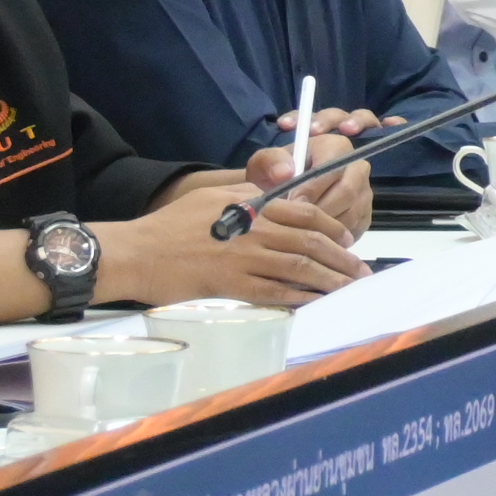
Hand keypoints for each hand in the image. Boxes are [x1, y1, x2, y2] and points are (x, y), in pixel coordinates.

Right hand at [108, 187, 368, 307]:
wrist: (136, 253)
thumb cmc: (170, 225)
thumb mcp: (212, 196)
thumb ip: (248, 193)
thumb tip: (276, 192)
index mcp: (252, 206)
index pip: (305, 212)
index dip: (332, 226)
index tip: (347, 240)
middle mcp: (254, 230)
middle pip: (310, 241)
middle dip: (340, 257)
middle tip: (360, 270)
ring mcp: (244, 259)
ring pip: (299, 267)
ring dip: (328, 279)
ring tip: (348, 288)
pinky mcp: (231, 285)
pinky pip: (274, 292)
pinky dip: (299, 297)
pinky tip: (314, 302)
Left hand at [248, 131, 374, 236]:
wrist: (282, 193)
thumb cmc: (274, 175)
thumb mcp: (264, 163)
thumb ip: (271, 162)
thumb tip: (285, 173)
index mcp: (336, 147)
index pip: (333, 167)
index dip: (311, 188)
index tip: (289, 203)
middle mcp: (358, 167)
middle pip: (347, 192)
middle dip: (318, 210)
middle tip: (293, 222)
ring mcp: (364, 193)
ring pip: (351, 213)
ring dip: (324, 225)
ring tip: (300, 229)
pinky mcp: (365, 215)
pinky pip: (354, 230)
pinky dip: (332, 237)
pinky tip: (311, 235)